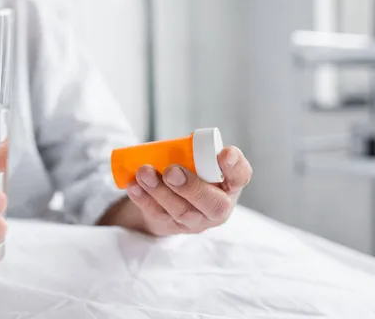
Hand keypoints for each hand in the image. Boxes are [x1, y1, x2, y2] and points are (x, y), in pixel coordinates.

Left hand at [103, 146, 251, 235]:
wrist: (165, 203)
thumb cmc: (187, 174)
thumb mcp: (197, 162)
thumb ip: (194, 153)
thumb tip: (171, 148)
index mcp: (230, 185)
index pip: (241, 176)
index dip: (235, 166)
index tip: (226, 153)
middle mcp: (218, 207)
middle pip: (213, 205)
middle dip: (192, 188)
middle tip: (171, 171)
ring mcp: (195, 221)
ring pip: (182, 212)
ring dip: (160, 191)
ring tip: (144, 172)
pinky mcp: (171, 226)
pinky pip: (158, 215)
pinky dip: (144, 200)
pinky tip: (134, 186)